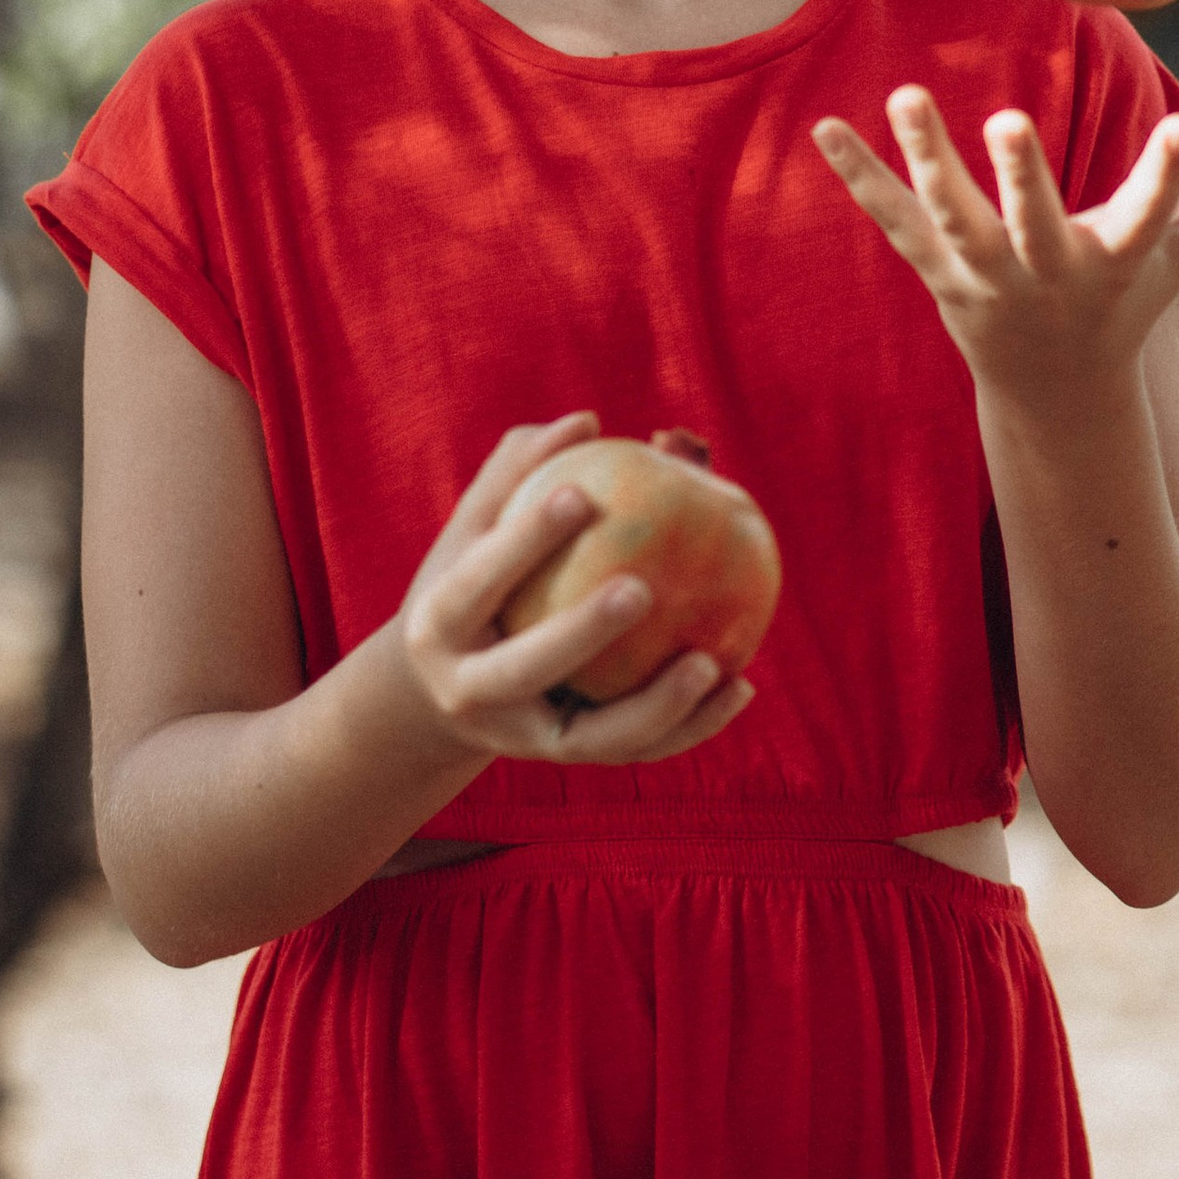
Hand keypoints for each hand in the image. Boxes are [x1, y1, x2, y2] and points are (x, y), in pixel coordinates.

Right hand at [391, 414, 754, 767]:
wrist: (437, 692)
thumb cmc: (471, 579)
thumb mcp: (475, 526)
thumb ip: (521, 470)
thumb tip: (589, 420)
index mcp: (439, 623)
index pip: (477, 580)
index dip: (524, 539)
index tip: (581, 491)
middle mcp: (470, 690)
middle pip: (525, 667)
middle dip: (579, 631)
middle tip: (642, 587)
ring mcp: (518, 736)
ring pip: (592, 736)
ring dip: (656, 707)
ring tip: (713, 662)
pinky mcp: (564, 759)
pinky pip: (634, 749)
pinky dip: (689, 725)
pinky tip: (741, 684)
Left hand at [812, 88, 1178, 415]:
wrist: (1055, 393)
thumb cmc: (1126, 301)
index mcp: (1115, 261)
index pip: (1150, 213)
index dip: (1173, 172)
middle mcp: (1047, 273)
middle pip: (1032, 223)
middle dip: (1021, 177)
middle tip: (1005, 120)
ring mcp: (985, 277)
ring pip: (952, 217)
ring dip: (926, 158)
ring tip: (905, 93)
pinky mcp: (938, 272)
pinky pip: (893, 221)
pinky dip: (859, 177)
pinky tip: (823, 126)